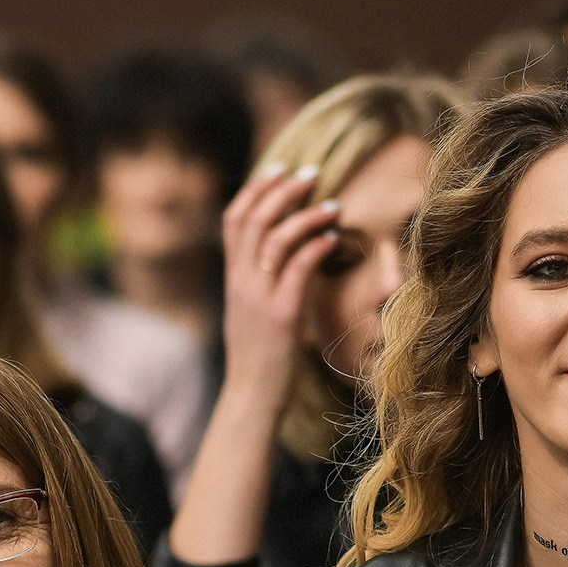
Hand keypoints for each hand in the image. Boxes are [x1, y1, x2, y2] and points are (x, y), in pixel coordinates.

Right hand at [219, 166, 341, 394]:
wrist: (251, 396)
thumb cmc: (260, 356)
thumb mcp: (252, 311)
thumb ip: (262, 280)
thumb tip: (288, 252)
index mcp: (233, 278)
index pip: (234, 219)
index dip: (257, 188)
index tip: (282, 170)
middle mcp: (241, 282)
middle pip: (255, 219)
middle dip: (285, 190)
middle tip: (313, 174)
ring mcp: (259, 297)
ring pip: (275, 238)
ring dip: (307, 214)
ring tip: (333, 205)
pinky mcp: (281, 315)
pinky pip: (298, 268)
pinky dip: (317, 246)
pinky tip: (334, 237)